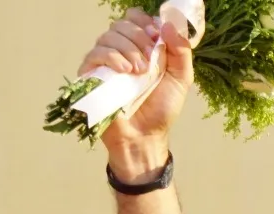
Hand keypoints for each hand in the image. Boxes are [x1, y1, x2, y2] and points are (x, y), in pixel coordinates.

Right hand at [82, 6, 194, 178]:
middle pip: (122, 23)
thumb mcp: (181, 80)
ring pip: (109, 35)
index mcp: (142, 47)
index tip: (156, 36)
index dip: (145, 22)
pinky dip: (112, 57)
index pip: (136, 18)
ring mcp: (105, 61)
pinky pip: (96, 53)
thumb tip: (169, 24)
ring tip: (140, 71)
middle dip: (139, 37)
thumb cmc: (161, 109)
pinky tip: (125, 70)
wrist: (145, 136)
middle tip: (150, 60)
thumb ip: (181, 52)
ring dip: (128, 48)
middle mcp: (122, 49)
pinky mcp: (91, 74)